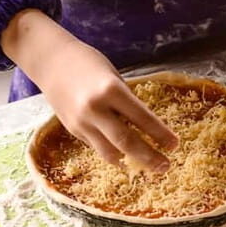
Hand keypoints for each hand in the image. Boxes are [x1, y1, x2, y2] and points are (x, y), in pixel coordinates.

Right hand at [1, 10, 178, 170]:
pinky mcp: (72, 129)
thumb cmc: (88, 63)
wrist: (50, 61)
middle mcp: (95, 109)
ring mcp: (81, 122)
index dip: (160, 134)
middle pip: (126, 141)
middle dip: (149, 157)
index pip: (142, 118)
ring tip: (149, 166)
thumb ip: (126, 101)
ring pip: (110, 152)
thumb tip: (144, 126)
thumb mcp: (113, 76)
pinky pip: (96, 147)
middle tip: (166, 166)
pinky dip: (112, 154)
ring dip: (131, 161)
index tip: (175, 145)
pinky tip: (125, 157)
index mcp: (110, 90)